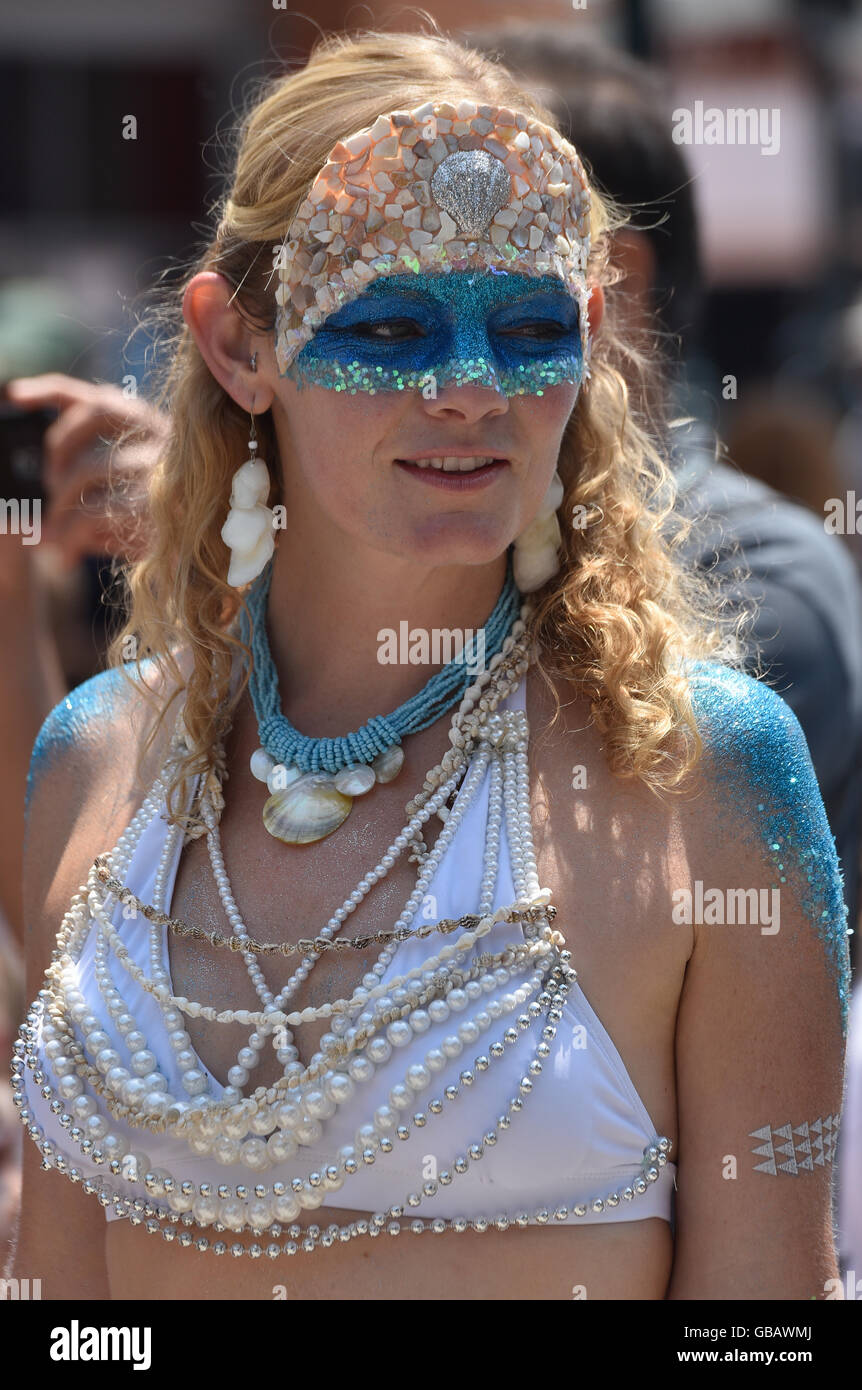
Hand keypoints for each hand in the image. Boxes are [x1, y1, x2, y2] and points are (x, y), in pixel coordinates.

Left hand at [2, 374, 169, 566]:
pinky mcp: (155, 506)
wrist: (213, 569)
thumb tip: (41, 495)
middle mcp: (164, 439)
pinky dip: (68, 539)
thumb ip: (92, 489)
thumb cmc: (166, 534)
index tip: (14, 395)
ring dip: (58, 508)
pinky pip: (91, 515)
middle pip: (92, 418)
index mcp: (157, 432)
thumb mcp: (132, 502)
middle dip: (57, 450)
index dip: (52, 390)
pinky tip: (66, 558)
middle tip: (48, 489)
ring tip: (54, 537)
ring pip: (85, 471)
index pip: (100, 398)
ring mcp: (162, 469)